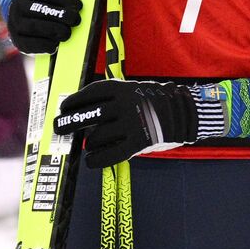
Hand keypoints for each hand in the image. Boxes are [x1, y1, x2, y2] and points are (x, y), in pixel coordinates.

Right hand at [7, 0, 81, 53]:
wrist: (22, 17)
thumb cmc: (45, 5)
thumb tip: (78, 8)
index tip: (79, 5)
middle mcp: (18, 5)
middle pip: (39, 9)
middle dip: (61, 15)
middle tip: (76, 20)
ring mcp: (15, 23)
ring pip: (33, 26)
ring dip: (54, 30)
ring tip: (67, 33)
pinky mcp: (17, 40)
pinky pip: (30, 43)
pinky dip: (45, 45)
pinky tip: (56, 44)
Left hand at [55, 79, 226, 167]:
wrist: (189, 114)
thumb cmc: (157, 104)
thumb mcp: (137, 92)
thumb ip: (113, 99)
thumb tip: (81, 114)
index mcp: (124, 88)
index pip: (90, 94)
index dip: (73, 102)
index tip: (64, 109)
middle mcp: (125, 104)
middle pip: (87, 116)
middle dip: (68, 123)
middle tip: (59, 128)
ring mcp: (132, 123)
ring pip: (96, 138)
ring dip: (89, 144)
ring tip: (92, 145)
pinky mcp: (139, 142)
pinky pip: (109, 155)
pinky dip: (96, 160)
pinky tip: (93, 160)